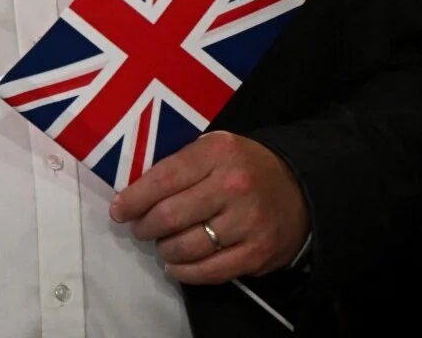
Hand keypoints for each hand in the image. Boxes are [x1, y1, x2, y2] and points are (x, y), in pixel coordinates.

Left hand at [109, 131, 308, 284]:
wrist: (301, 188)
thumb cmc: (244, 167)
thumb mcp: (213, 149)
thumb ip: (178, 166)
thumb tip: (134, 194)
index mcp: (218, 154)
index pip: (163, 179)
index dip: (134, 199)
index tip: (119, 211)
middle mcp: (234, 186)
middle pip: (170, 216)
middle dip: (145, 227)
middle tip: (141, 229)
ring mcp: (248, 222)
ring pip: (187, 246)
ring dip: (165, 249)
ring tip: (163, 244)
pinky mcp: (258, 253)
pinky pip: (210, 271)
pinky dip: (185, 271)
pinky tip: (176, 265)